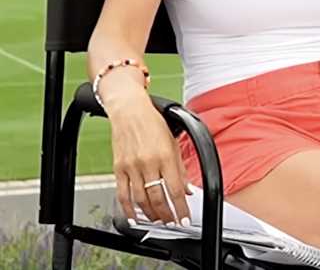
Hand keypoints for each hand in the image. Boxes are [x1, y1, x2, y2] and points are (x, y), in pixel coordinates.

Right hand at [108, 97, 192, 224]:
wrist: (129, 111)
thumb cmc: (153, 123)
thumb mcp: (173, 143)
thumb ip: (180, 169)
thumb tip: (187, 190)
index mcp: (165, 156)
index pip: (175, 189)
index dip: (181, 207)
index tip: (185, 218)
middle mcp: (148, 163)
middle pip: (158, 197)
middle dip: (167, 214)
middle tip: (173, 222)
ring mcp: (131, 167)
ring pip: (140, 199)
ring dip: (151, 214)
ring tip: (158, 221)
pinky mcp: (118, 168)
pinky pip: (122, 194)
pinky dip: (128, 209)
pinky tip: (134, 217)